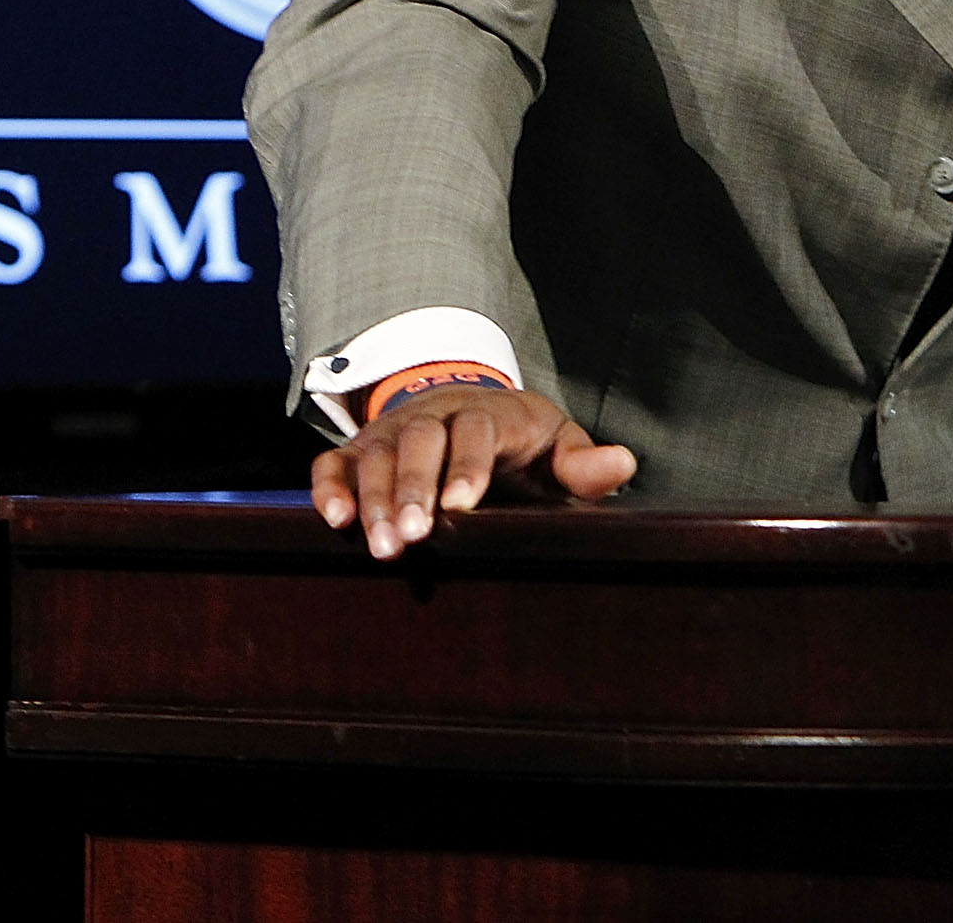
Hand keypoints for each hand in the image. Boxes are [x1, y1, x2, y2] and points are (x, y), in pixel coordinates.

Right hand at [311, 385, 636, 558]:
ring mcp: (393, 432)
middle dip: (412, 487)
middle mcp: (434, 415)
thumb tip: (623, 463)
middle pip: (419, 441)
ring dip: (375, 499)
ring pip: (377, 456)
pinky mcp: (361, 450)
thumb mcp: (557, 446)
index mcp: (488, 414)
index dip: (467, 465)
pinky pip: (335, 463)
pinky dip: (330, 488)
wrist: (468, 408)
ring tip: (379, 545)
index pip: (475, 432)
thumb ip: (583, 463)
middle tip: (410, 536)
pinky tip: (334, 521)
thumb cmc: (523, 443)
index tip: (462, 505)